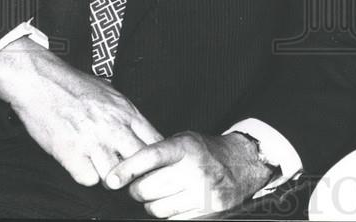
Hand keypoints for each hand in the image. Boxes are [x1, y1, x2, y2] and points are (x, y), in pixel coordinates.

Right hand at [0, 36, 163, 185]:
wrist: (40, 81)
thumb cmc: (74, 86)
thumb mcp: (112, 94)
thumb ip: (127, 115)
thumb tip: (141, 132)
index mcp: (127, 112)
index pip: (156, 142)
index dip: (155, 157)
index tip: (149, 163)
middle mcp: (113, 127)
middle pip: (140, 162)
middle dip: (136, 171)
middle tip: (127, 173)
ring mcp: (92, 140)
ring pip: (115, 176)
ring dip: (109, 177)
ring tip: (101, 167)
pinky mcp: (70, 152)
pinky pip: (88, 178)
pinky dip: (85, 175)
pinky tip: (82, 164)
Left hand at [105, 131, 274, 218]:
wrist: (243, 163)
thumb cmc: (207, 152)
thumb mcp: (184, 142)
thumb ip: (158, 154)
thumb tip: (123, 172)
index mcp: (187, 147)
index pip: (151, 157)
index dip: (127, 169)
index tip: (112, 180)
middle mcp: (195, 169)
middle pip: (146, 189)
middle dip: (139, 190)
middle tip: (145, 185)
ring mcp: (203, 192)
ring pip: (156, 209)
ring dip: (154, 204)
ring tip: (168, 192)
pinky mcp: (208, 211)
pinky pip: (173, 220)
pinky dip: (171, 214)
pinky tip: (180, 202)